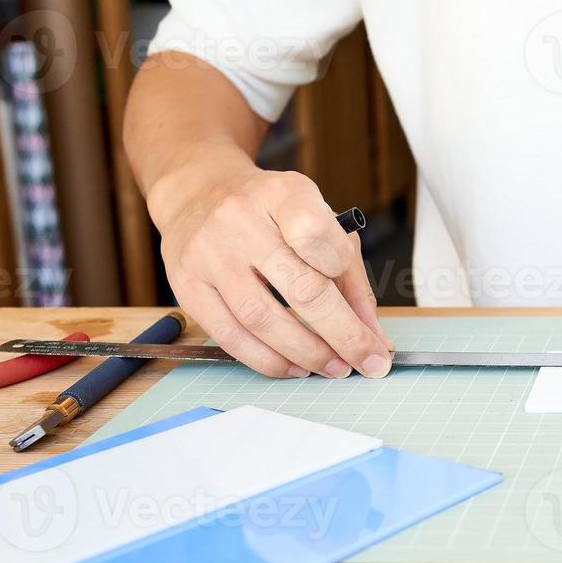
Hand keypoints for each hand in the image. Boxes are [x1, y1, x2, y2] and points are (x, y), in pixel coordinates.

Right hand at [153, 160, 391, 378]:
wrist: (198, 193)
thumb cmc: (270, 212)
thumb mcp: (315, 219)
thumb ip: (348, 274)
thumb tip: (375, 338)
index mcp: (283, 194)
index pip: (319, 234)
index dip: (345, 275)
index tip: (365, 309)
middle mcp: (241, 220)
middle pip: (300, 287)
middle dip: (342, 335)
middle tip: (366, 362)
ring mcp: (208, 253)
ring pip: (262, 319)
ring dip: (305, 353)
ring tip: (332, 368)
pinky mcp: (187, 286)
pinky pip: (230, 336)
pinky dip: (267, 360)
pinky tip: (293, 367)